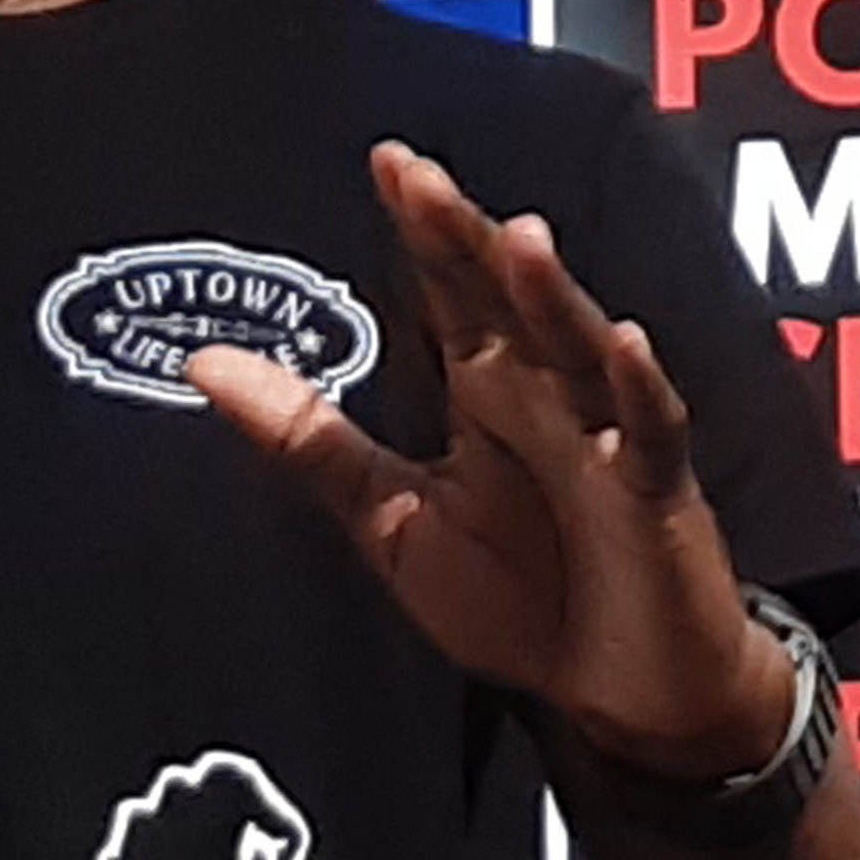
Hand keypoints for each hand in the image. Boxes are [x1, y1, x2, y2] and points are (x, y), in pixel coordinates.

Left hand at [91, 750, 322, 859]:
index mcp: (200, 829)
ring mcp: (126, 858)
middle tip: (255, 855)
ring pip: (158, 808)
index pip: (240, 778)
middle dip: (233, 810)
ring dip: (193, 828)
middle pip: (195, 781)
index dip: (276, 813)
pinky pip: (135, 847)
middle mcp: (158, 832)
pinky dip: (164, 858)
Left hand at [193, 143, 791, 783]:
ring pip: (580, 348)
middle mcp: (548, 396)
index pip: (451, 293)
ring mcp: (609, 437)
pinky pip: (652, 430)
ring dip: (551, 296)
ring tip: (517, 241)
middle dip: (467, 240)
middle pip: (508, 300)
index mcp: (487, 393)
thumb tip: (202, 363)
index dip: (422, 230)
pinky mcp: (657, 492)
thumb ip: (311, 442)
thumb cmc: (525, 601)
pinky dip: (641, 388)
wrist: (624, 697)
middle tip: (419, 178)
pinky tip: (624, 344)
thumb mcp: (394, 522)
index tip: (385, 163)